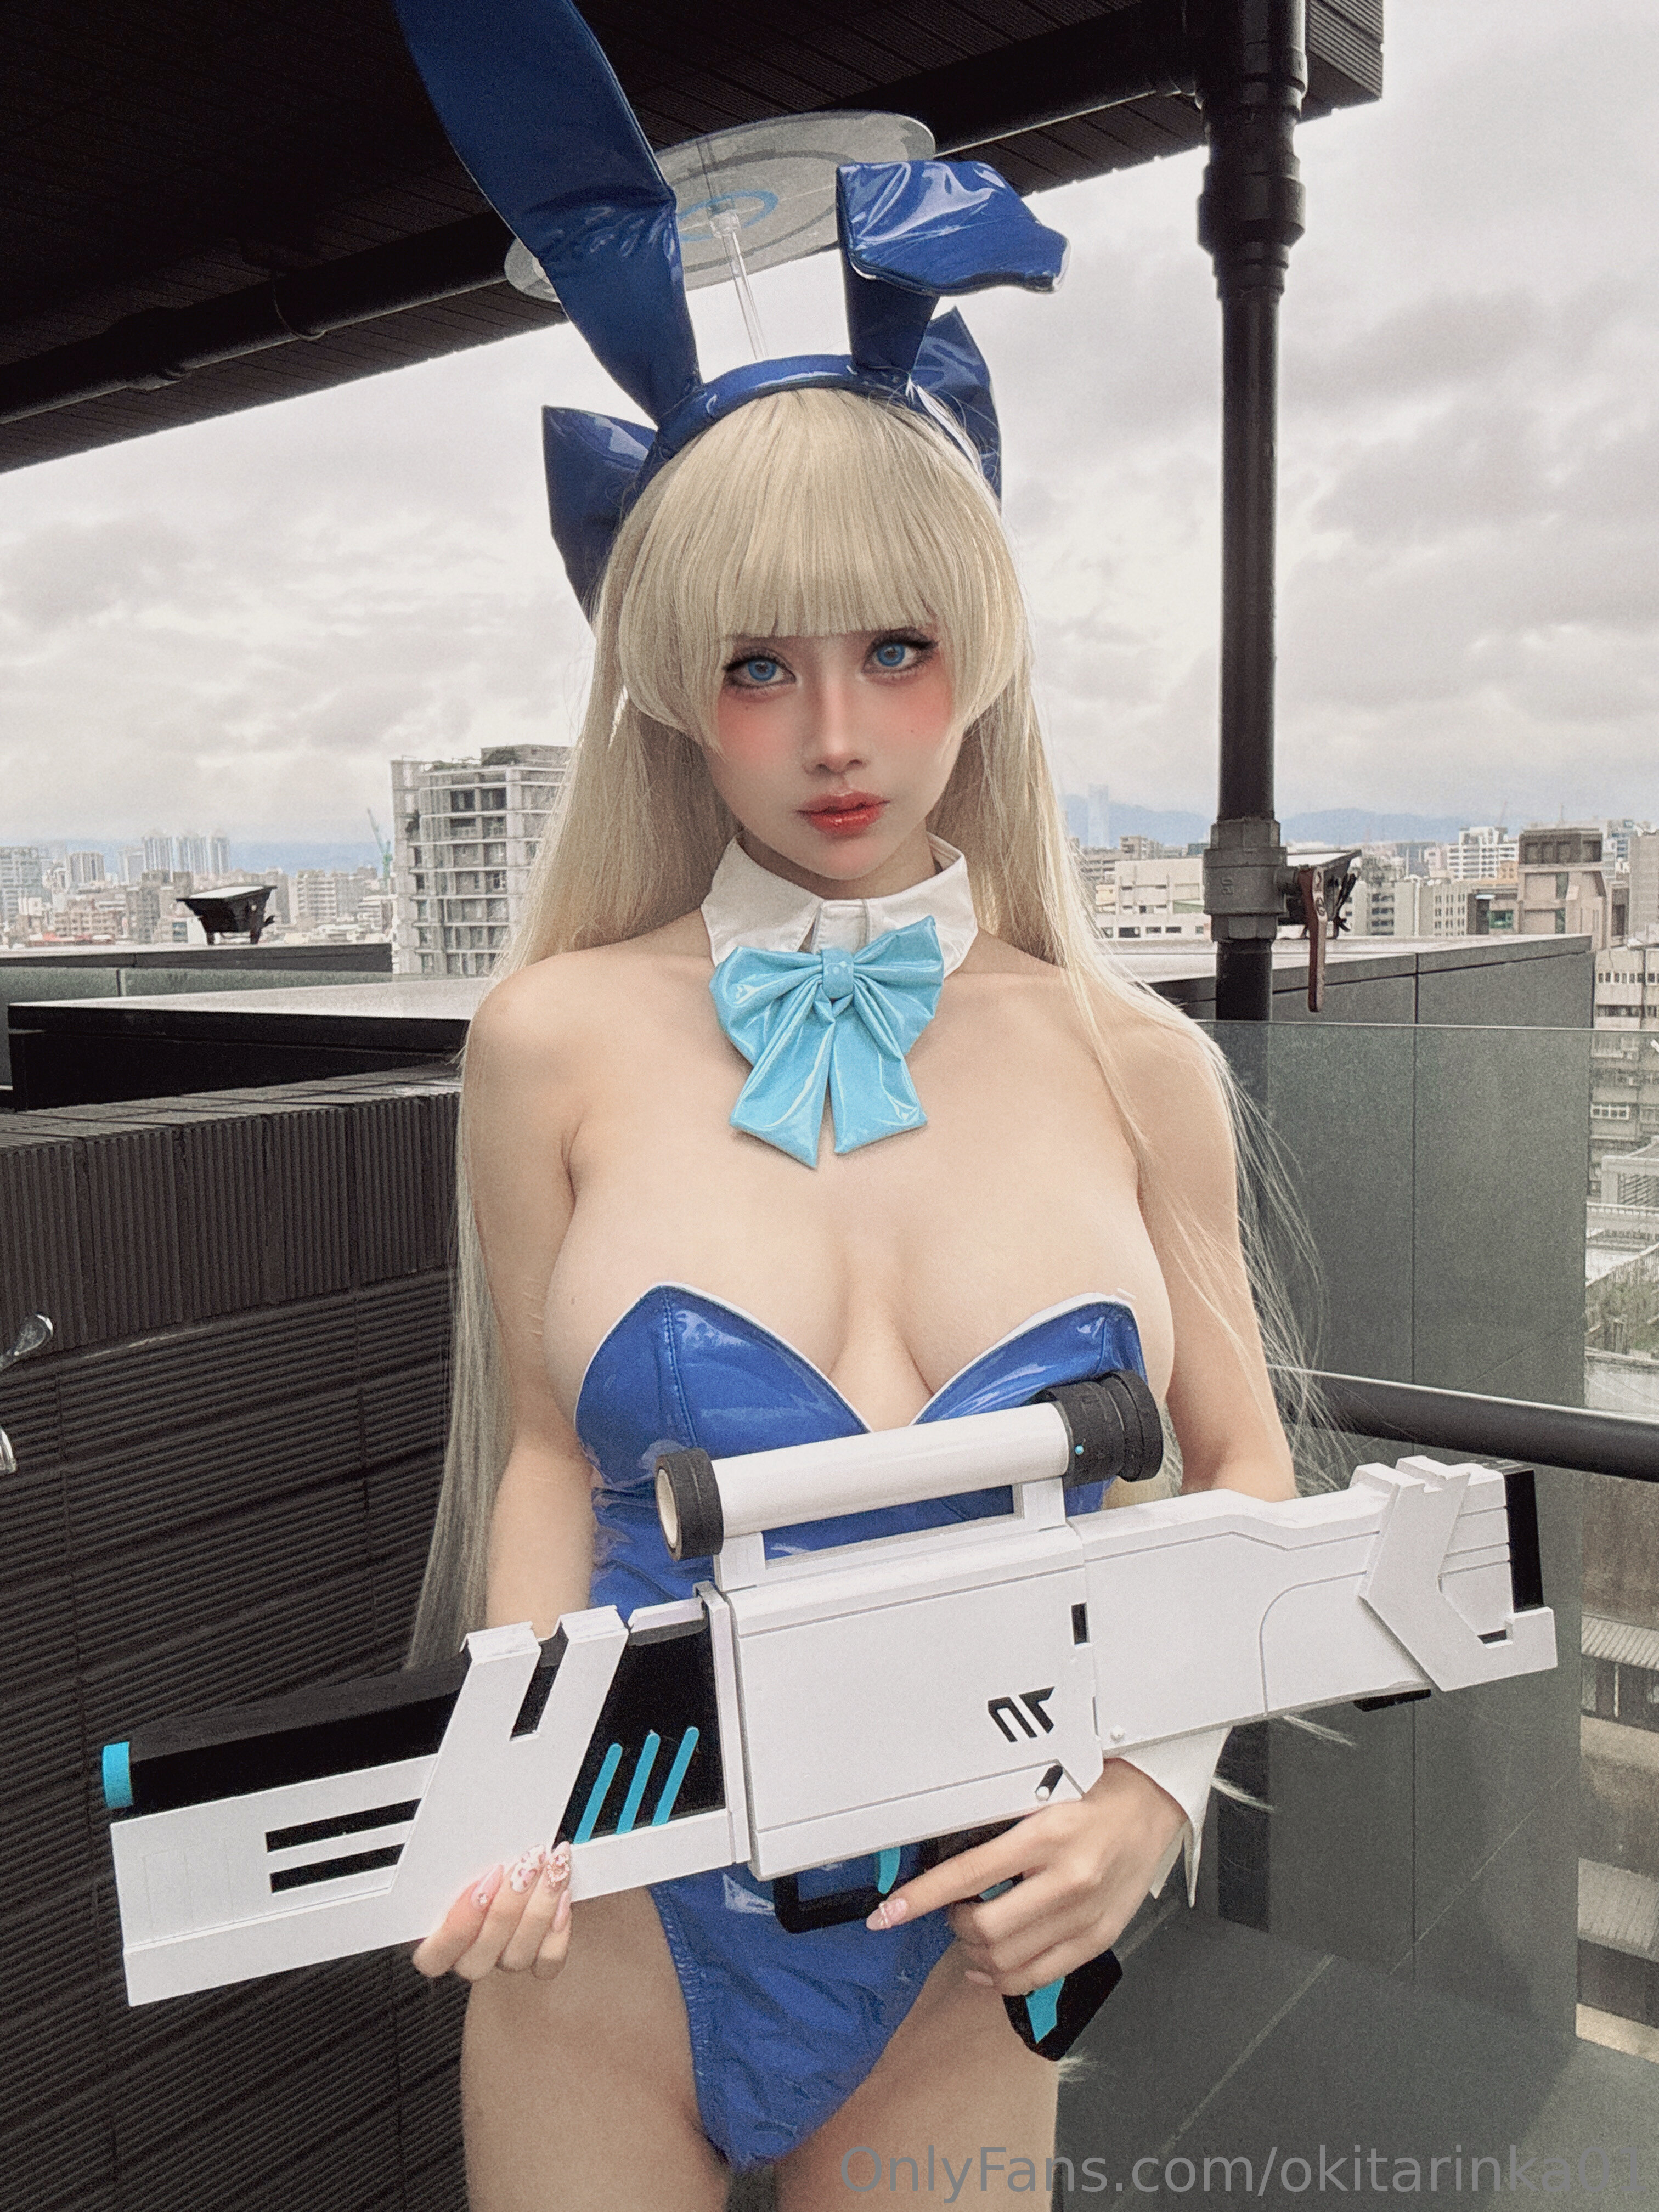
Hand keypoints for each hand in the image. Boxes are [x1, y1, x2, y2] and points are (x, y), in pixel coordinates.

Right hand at [410, 1840, 572, 1982]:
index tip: (485, 1880)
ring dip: (539, 1906)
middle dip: (507, 1907)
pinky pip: (548, 1961)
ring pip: (516, 1956)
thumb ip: (463, 1865)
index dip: (457, 1924)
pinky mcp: (538, 1962)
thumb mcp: (469, 1857)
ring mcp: (504, 1961)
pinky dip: (558, 1929)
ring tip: (552, 1865)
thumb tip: (469, 1847)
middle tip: (526, 1864)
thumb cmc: (491, 1860)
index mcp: (442, 1939)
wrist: (529, 1867)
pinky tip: (564, 1896)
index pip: (433, 1957)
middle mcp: (472, 1957)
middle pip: (478, 1958)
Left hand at [864, 1762, 1187, 1995]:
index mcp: (1047, 1836)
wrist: (1152, 1804)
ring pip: (1008, 1960)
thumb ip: (1000, 1830)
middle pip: (985, 1928)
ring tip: (969, 1933)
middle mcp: (1067, 1881)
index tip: (888, 1913)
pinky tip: (989, 1967)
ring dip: (974, 1954)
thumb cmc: (1096, 1791)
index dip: (921, 1898)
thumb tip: (947, 1859)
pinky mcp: (1098, 1939)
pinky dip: (1004, 1978)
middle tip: (948, 1909)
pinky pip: (1040, 1974)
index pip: (967, 1875)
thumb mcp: (1042, 1797)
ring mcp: (1085, 1916)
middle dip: (952, 1924)